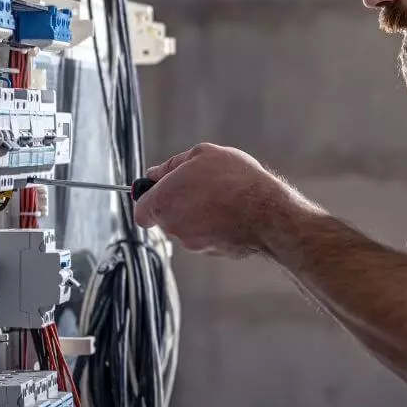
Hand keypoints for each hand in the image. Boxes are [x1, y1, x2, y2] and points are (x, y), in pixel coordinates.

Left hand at [134, 143, 316, 257]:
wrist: (266, 212)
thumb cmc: (234, 180)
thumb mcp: (202, 155)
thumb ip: (172, 165)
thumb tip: (156, 173)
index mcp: (163, 202)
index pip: (140, 210)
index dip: (148, 199)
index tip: (161, 190)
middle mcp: (173, 227)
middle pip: (165, 217)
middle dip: (177, 203)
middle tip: (201, 186)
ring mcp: (192, 243)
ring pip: (187, 227)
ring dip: (198, 214)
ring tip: (221, 197)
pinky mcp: (212, 252)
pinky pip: (206, 236)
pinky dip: (214, 226)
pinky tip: (231, 212)